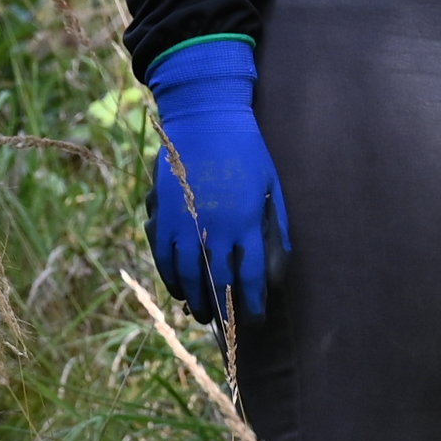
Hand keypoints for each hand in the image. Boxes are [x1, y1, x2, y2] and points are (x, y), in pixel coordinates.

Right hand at [143, 37, 285, 323]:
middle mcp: (215, 226)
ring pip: (187, 274)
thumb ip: (276, 229)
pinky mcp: (163, 214)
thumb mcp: (272, 187)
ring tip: (201, 312)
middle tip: (225, 324)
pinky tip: (179, 288)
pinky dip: (171, 277)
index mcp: (246, 221)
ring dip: (194, 298)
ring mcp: (185, 222)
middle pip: (216, 281)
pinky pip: (164, 257)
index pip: (251, 275)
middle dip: (222, 307)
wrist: (205, 117)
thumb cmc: (246, 151)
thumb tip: (276, 269)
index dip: (253, 302)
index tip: (255, 319)